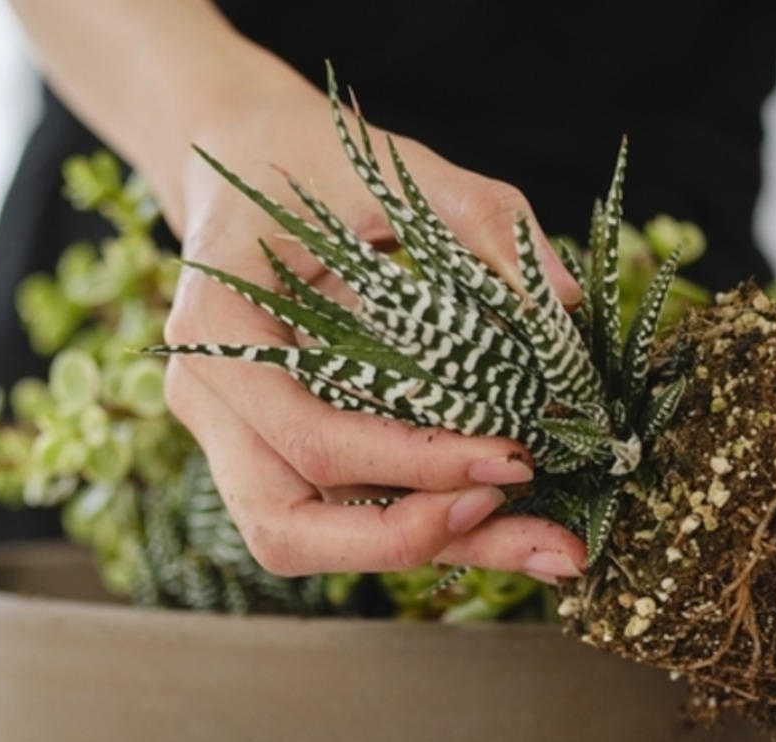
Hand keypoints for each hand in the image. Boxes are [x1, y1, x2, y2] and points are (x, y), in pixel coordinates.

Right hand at [157, 81, 586, 581]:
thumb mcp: (391, 166)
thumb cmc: (309, 156)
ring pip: (313, 543)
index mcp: (215, 333)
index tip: (515, 458)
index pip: (309, 438)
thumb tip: (565, 299)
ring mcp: (234, 440)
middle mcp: (210, 404)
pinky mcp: (274, 453)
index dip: (412, 464)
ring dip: (428, 551)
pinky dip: (424, 526)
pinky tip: (513, 524)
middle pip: (286, 529)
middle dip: (408, 541)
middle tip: (526, 524)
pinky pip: (341, 515)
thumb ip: (481, 216)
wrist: (243, 160)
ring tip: (546, 548)